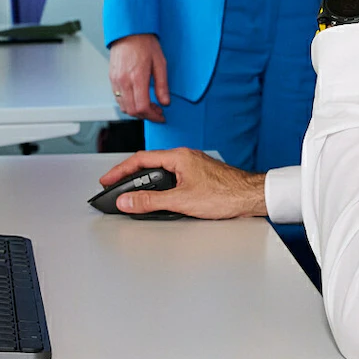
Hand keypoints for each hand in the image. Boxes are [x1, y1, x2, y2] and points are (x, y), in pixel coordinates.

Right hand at [97, 148, 264, 218]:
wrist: (251, 197)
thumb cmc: (225, 193)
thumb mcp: (181, 200)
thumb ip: (150, 201)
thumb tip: (127, 200)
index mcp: (179, 157)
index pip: (141, 159)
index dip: (120, 171)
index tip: (107, 180)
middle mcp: (185, 158)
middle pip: (149, 165)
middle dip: (130, 178)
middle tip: (115, 189)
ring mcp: (193, 167)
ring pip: (162, 173)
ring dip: (146, 184)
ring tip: (132, 196)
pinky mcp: (200, 177)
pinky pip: (172, 180)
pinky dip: (160, 188)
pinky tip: (159, 199)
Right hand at [109, 34, 168, 121]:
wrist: (128, 31)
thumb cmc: (145, 43)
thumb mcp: (160, 63)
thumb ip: (162, 85)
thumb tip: (165, 102)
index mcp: (137, 77)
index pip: (142, 107)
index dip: (153, 115)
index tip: (161, 115)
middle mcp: (124, 81)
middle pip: (132, 110)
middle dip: (146, 116)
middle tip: (157, 112)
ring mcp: (115, 81)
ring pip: (124, 107)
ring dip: (137, 111)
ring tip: (149, 106)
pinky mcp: (112, 79)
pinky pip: (118, 99)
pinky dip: (128, 104)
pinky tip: (138, 99)